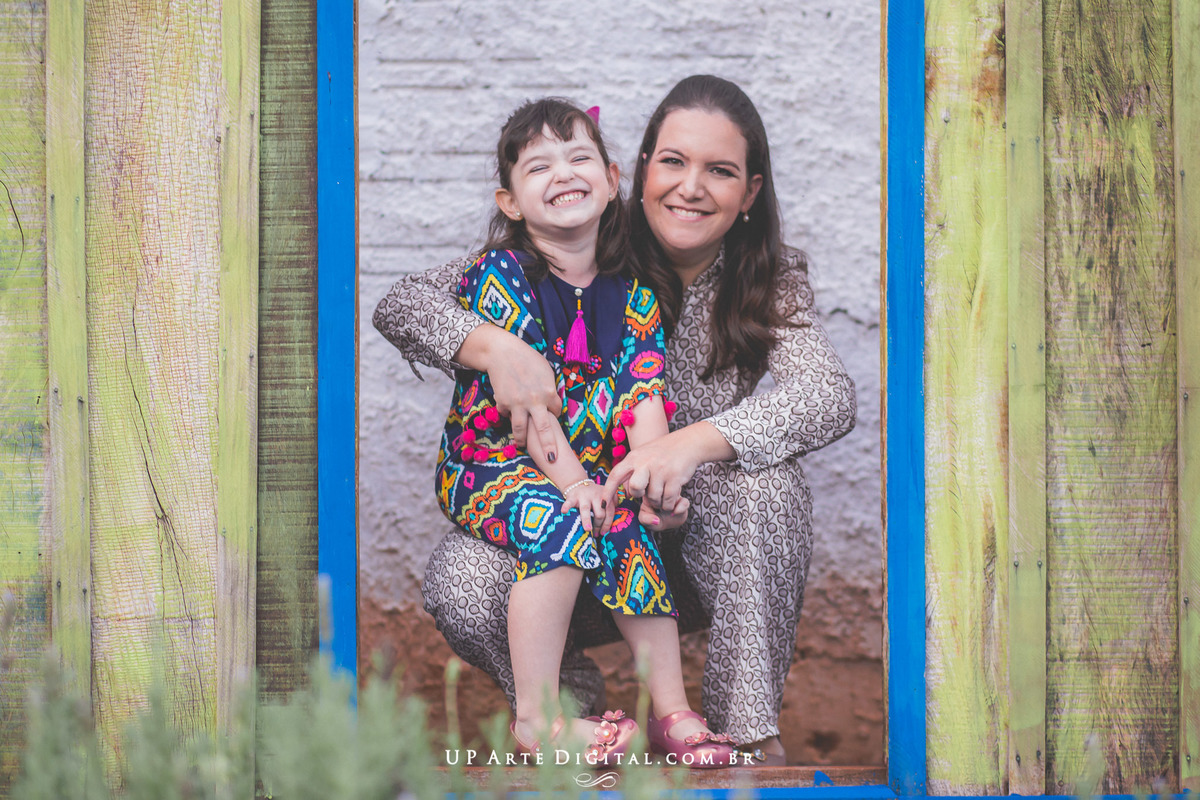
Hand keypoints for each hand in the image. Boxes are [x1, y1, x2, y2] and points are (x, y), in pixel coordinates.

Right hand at [476, 329, 562, 457]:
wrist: (502, 353)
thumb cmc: (527, 359)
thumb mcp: (545, 371)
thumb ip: (549, 388)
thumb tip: (552, 401)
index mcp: (548, 392)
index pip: (557, 411)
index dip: (554, 412)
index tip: (552, 413)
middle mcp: (534, 401)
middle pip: (544, 430)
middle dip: (549, 447)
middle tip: (552, 460)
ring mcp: (517, 404)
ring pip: (520, 429)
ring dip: (522, 439)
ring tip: (522, 445)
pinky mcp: (503, 403)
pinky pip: (506, 414)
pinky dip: (507, 413)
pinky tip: (507, 406)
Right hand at [560, 480, 609, 534]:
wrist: (578, 484)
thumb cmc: (594, 496)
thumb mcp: (605, 496)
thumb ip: (613, 504)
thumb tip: (615, 520)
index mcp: (605, 496)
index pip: (610, 512)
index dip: (607, 524)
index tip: (603, 533)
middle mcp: (596, 495)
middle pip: (600, 512)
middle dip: (598, 525)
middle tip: (595, 533)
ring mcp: (584, 496)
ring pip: (586, 509)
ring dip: (587, 520)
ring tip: (588, 529)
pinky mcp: (573, 497)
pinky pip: (569, 502)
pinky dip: (566, 507)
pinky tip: (564, 512)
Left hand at [599, 427, 709, 534]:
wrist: (689, 442)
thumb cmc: (664, 452)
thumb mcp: (644, 455)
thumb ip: (633, 470)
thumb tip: (626, 493)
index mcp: (634, 457)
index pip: (615, 475)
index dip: (607, 492)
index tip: (603, 505)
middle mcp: (646, 462)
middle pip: (634, 488)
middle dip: (639, 496)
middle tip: (646, 493)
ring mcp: (661, 469)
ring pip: (653, 497)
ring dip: (658, 501)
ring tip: (663, 493)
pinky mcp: (675, 476)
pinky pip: (667, 499)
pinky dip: (668, 503)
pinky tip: (671, 497)